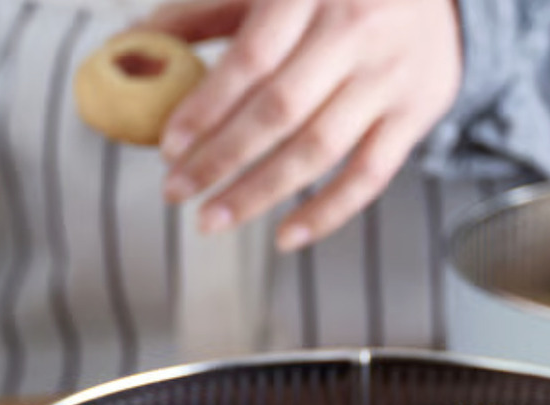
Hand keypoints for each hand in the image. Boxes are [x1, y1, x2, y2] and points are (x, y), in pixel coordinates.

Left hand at [142, 0, 461, 251]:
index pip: (253, 58)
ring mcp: (391, 74)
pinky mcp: (418, 111)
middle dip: (221, 160)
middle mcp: (357, 28)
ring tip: (213, 219)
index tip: (169, 147)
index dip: (207, 107)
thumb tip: (131, 48)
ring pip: (318, 149)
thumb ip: (204, 12)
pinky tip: (285, 237)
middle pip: (280, 111)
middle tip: (177, 193)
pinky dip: (327, 213)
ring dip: (260, 194)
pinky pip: (368, 176)